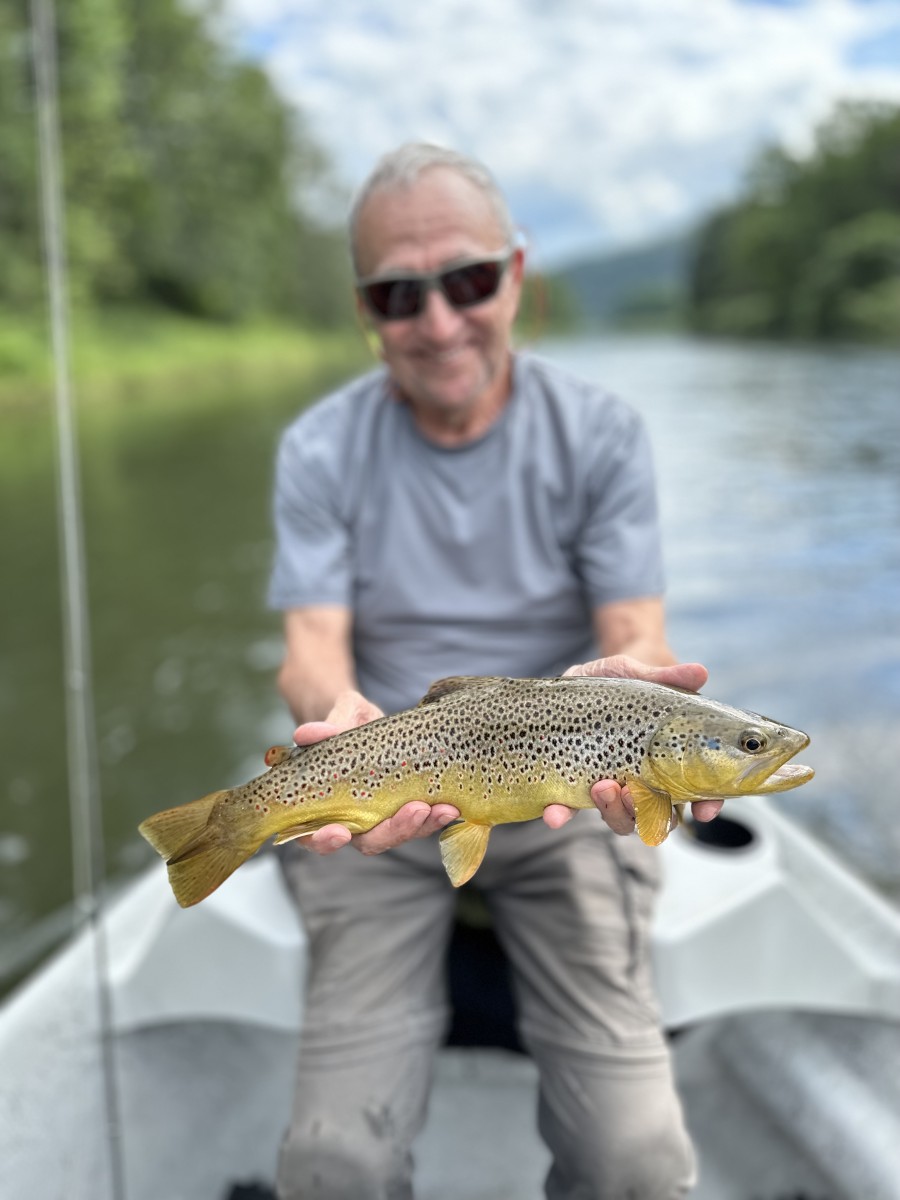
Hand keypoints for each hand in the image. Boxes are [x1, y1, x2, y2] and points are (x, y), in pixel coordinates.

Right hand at [292, 689, 459, 855]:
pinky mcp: (406, 808)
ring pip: (399, 835)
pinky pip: (420, 821)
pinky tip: (453, 806)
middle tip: (416, 811)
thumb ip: (326, 728)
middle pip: (368, 841)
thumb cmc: (347, 720)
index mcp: (321, 805)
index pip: (314, 836)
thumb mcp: (339, 716)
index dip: (323, 840)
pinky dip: (436, 816)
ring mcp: (381, 817)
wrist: (371, 718)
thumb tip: (305, 734)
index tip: (339, 832)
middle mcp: (351, 819)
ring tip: (445, 809)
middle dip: (393, 831)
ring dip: (422, 826)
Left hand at [546, 655, 723, 835]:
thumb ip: (668, 677)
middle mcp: (643, 781)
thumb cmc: (624, 679)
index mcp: (669, 761)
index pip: (698, 791)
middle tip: (632, 791)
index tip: (704, 810)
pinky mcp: (575, 782)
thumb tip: (699, 672)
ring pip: (620, 818)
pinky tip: (554, 813)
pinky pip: (569, 809)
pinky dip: (562, 815)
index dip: (707, 804)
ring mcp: (610, 785)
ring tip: (600, 788)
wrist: (582, 678)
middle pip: (656, 815)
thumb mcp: (641, 673)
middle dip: (646, 812)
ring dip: (612, 812)